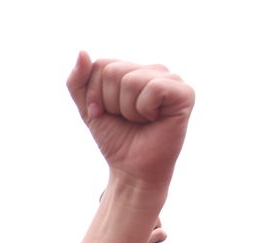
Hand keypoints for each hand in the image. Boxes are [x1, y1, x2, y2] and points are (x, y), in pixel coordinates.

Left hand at [67, 53, 194, 195]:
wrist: (131, 170)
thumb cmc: (115, 138)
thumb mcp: (88, 109)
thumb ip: (78, 81)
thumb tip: (82, 52)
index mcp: (133, 69)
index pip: (101, 64)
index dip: (96, 95)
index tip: (107, 113)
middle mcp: (154, 70)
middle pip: (113, 71)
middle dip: (110, 103)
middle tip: (126, 120)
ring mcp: (171, 80)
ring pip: (130, 80)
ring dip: (127, 110)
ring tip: (141, 121)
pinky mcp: (184, 94)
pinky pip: (153, 88)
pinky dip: (145, 109)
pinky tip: (154, 120)